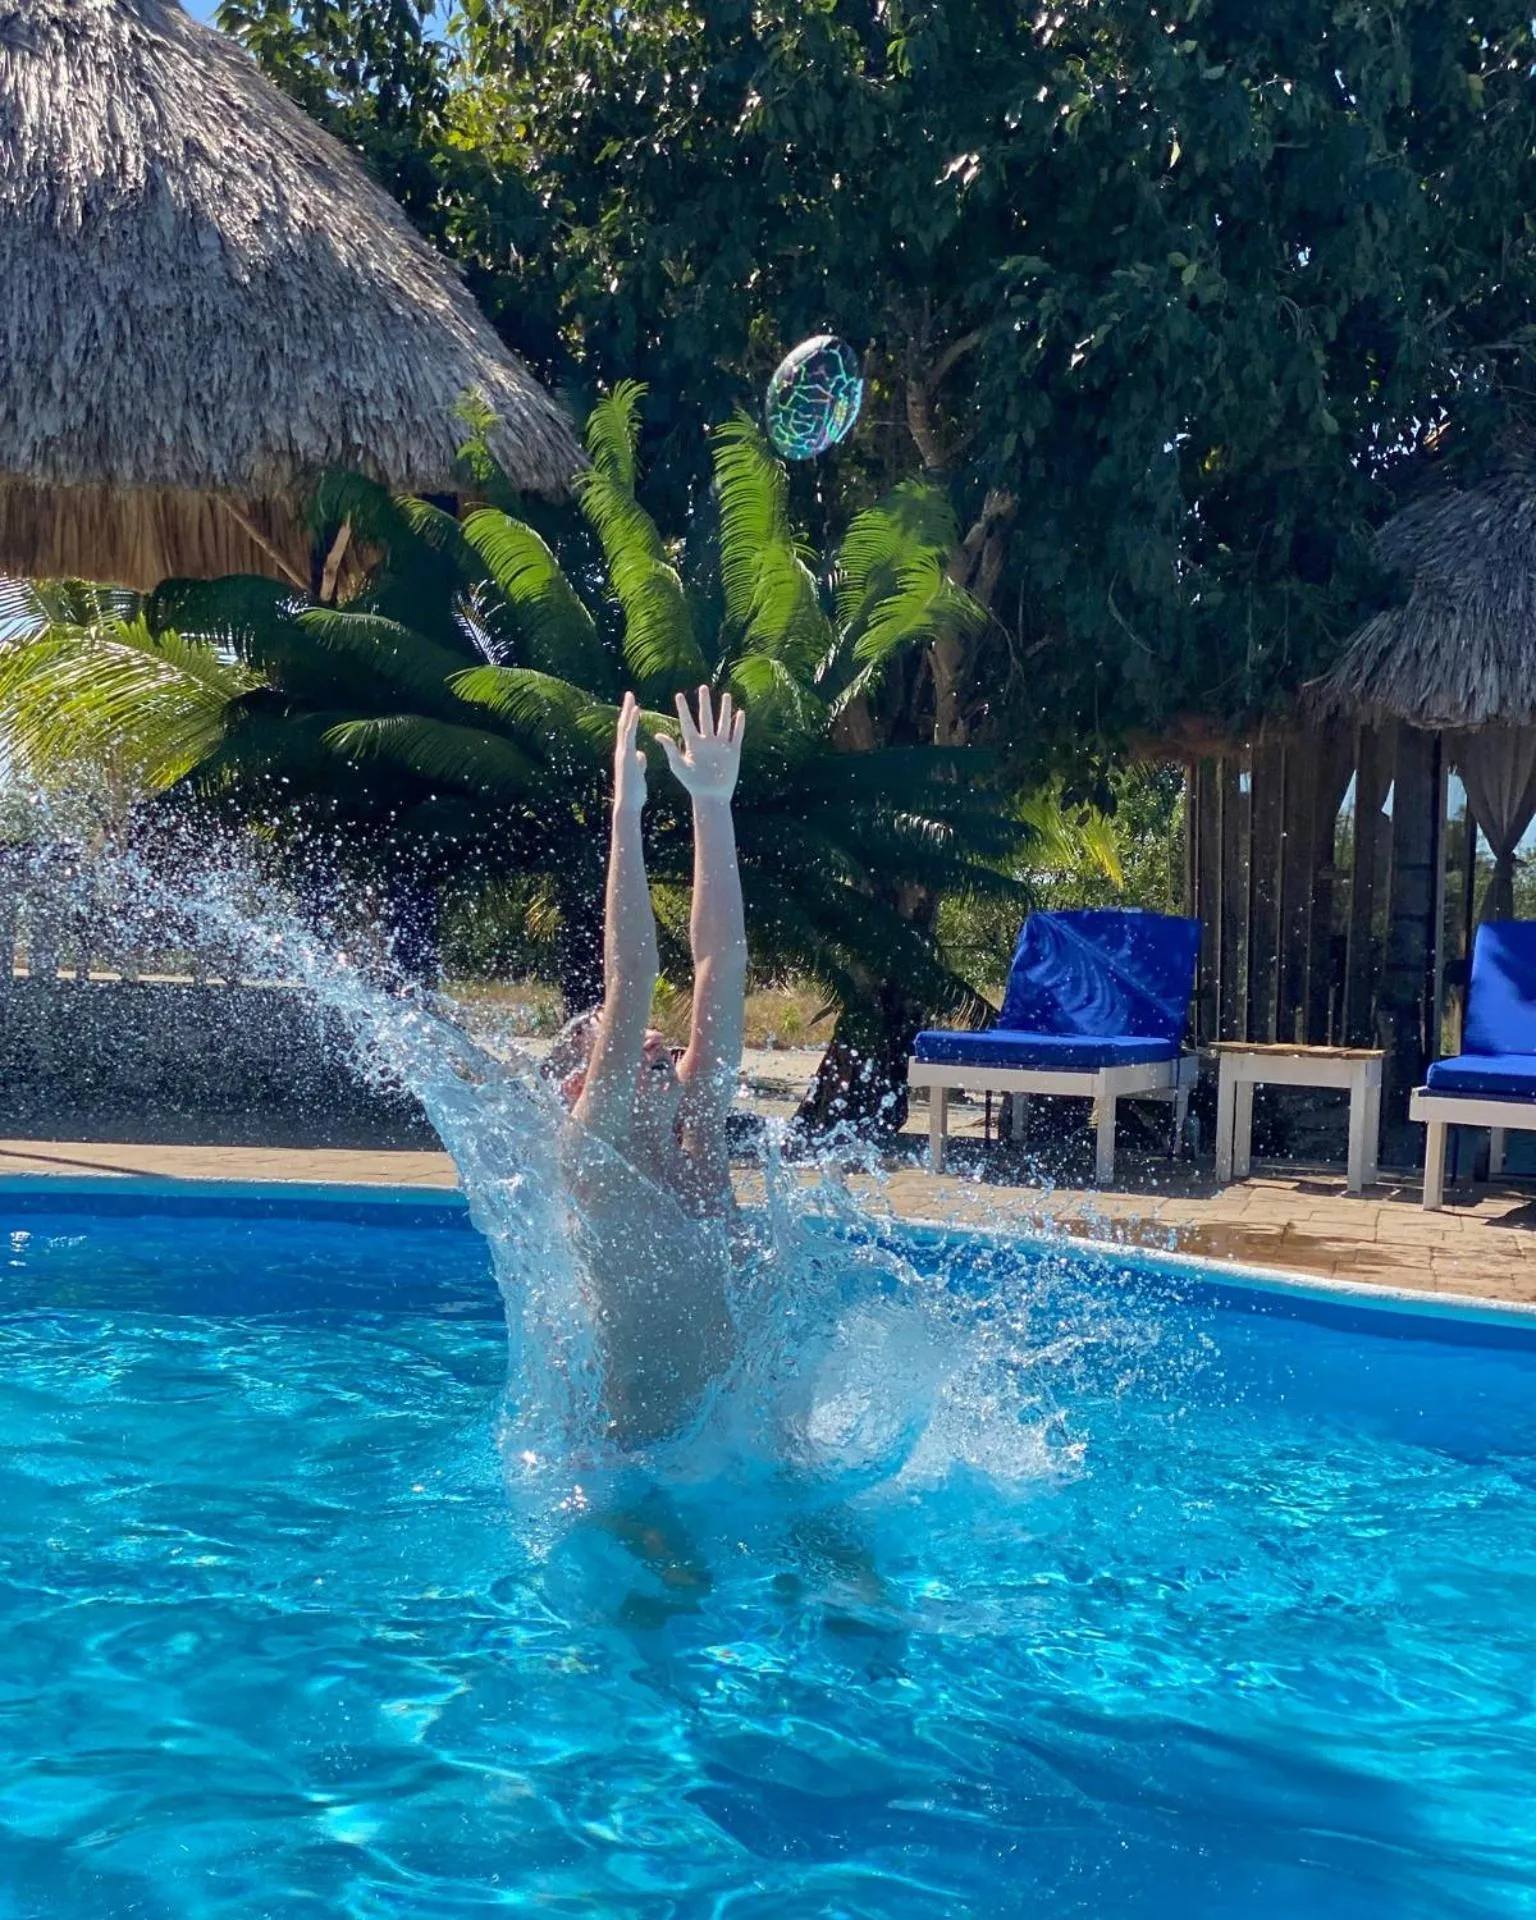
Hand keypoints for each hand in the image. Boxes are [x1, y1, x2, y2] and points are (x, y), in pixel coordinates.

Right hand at [612, 691, 647, 814]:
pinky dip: (633, 721)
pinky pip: (630, 735)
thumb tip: (641, 754)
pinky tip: (637, 710)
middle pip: (623, 726)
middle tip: (629, 695)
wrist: (628, 804)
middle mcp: (622, 751)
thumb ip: (639, 762)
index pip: (627, 733)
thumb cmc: (634, 793)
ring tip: (631, 697)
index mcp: (626, 755)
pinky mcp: (626, 755)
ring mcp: (623, 752)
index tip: (634, 707)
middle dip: (626, 710)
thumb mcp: (638, 773)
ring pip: (624, 728)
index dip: (629, 719)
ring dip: (628, 711)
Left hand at [661, 686, 744, 802]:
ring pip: (723, 723)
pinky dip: (739, 725)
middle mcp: (707, 742)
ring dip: (724, 709)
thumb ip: (670, 749)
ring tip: (725, 695)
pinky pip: (736, 735)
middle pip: (706, 718)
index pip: (687, 722)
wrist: (711, 796)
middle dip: (704, 703)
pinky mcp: (733, 752)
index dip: (683, 709)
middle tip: (703, 688)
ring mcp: (720, 746)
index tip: (679, 695)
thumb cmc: (692, 784)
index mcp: (693, 744)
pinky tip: (740, 713)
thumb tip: (658, 735)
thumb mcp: (678, 765)